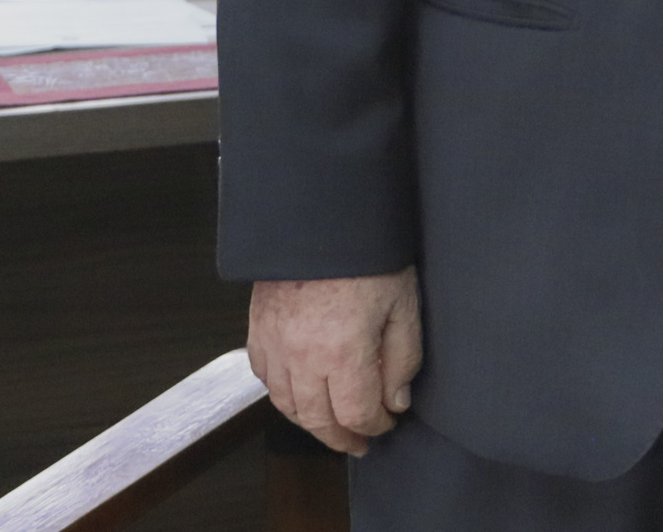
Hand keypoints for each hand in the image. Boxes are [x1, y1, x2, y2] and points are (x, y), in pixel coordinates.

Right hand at [248, 268, 422, 455]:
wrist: (325, 220)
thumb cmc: (370, 256)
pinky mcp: (258, 331)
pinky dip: (282, 394)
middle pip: (317, 419)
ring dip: (310, 422)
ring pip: (286, 405)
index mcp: (343, 352)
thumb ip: (403, 359)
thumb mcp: (404, 305)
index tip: (387, 423)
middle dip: (341, 437)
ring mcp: (274, 345)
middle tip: (359, 442)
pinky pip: (265, 378)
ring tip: (332, 426)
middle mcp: (302, 356)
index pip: (356, 413)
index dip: (374, 426)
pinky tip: (301, 393)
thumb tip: (396, 401)